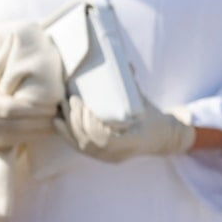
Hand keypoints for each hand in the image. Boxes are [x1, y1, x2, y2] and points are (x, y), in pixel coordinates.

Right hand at [0, 23, 64, 148]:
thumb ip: (5, 68)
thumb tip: (33, 57)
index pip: (18, 109)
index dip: (39, 108)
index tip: (56, 100)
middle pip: (26, 125)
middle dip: (47, 118)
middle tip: (63, 109)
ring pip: (25, 136)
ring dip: (45, 128)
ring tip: (59, 118)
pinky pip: (18, 140)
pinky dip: (33, 133)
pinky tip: (45, 126)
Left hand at [60, 92, 193, 163]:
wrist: (162, 137)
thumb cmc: (154, 117)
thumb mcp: (144, 101)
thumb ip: (132, 85)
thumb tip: (125, 63)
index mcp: (133, 142)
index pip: (104, 139)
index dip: (89, 124)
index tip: (83, 104)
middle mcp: (119, 154)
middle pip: (89, 141)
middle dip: (75, 120)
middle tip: (71, 99)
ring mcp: (110, 157)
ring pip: (82, 145)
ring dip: (68, 126)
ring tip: (63, 106)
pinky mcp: (102, 156)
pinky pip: (81, 148)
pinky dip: (67, 135)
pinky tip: (59, 122)